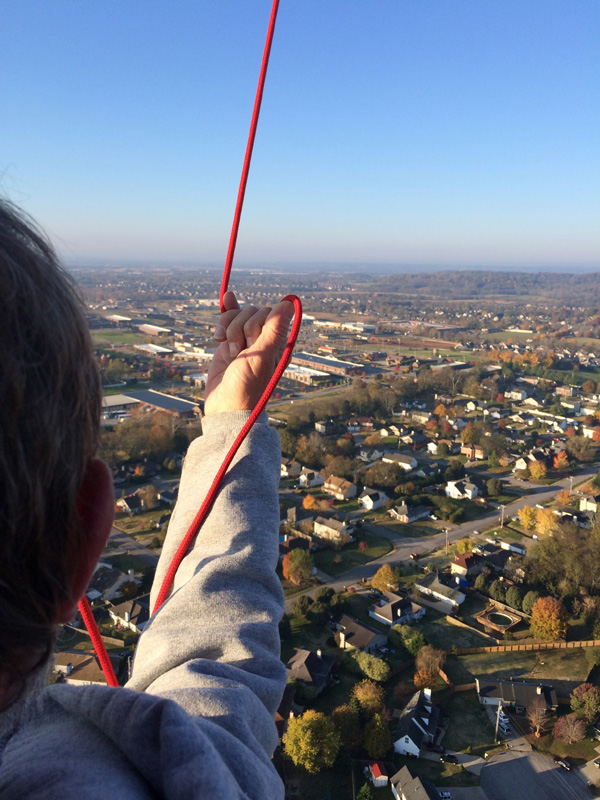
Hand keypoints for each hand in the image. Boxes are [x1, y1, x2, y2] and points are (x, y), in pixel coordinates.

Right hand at [204, 291, 294, 414]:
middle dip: (241, 328)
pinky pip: (228, 320)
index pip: (269, 313)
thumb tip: (290, 303)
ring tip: (230, 352)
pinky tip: (227, 298)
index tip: (251, 343)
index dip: (257, 323)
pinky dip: (227, 311)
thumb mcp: (261, 357)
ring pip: (238, 315)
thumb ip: (274, 329)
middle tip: (240, 353)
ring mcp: (245, 340)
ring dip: (229, 329)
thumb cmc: (247, 387)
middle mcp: (263, 339)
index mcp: (277, 342)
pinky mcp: (229, 342)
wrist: (225, 407)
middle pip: (252, 312)